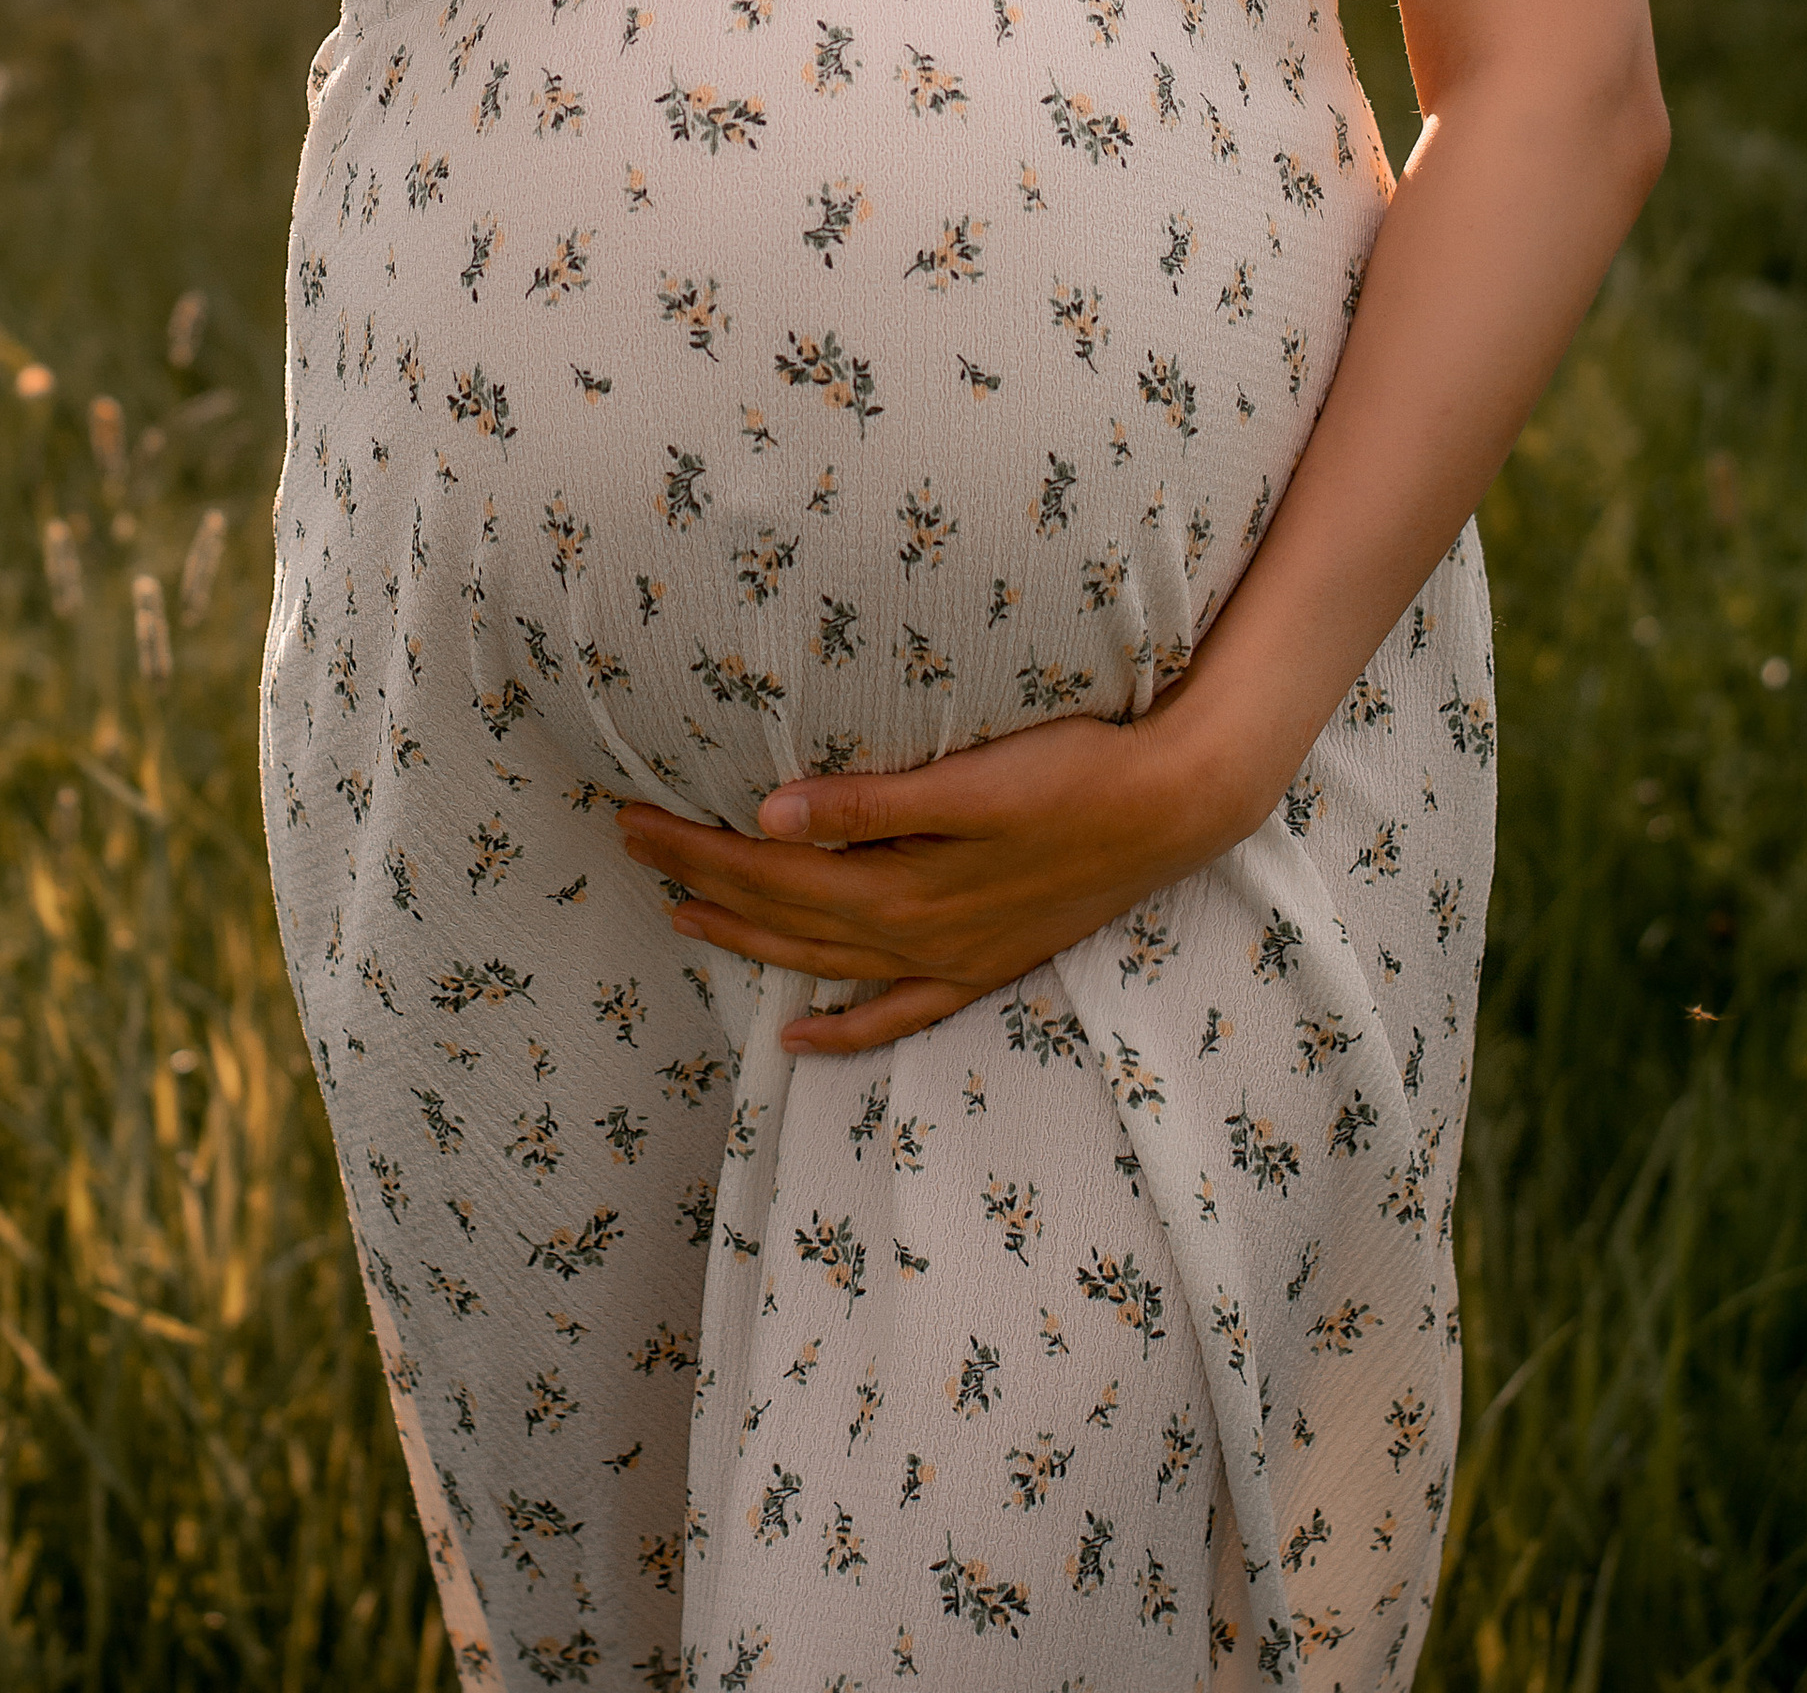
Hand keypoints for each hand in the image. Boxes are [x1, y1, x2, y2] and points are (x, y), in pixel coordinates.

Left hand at [617, 698, 1256, 1055]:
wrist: (1175, 806)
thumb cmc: (1074, 770)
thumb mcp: (970, 779)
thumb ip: (868, 803)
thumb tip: (768, 817)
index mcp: (903, 884)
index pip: (769, 868)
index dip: (696, 846)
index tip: (632, 820)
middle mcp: (916, 933)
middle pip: (783, 912)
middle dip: (701, 883)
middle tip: (631, 848)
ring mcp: (952, 957)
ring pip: (824, 959)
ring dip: (750, 941)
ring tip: (683, 919)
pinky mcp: (986, 962)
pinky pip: (899, 1012)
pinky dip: (846, 1027)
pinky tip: (801, 1036)